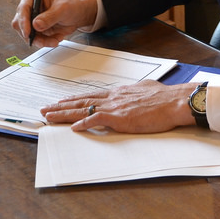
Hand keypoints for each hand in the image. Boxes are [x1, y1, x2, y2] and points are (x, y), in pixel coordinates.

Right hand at [11, 0, 96, 46]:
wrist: (78, 14)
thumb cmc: (71, 5)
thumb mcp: (63, 8)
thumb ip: (50, 17)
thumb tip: (36, 25)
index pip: (23, 8)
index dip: (23, 21)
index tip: (28, 33)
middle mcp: (30, 7)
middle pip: (20, 23)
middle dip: (31, 34)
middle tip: (42, 41)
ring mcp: (32, 19)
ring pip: (27, 34)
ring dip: (40, 40)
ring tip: (55, 40)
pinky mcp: (37, 29)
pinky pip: (36, 39)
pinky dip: (45, 42)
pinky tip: (56, 39)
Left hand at [42, 80, 196, 132]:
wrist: (174, 101)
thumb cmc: (165, 97)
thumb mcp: (146, 90)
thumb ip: (136, 93)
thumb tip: (137, 94)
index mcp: (119, 92)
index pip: (91, 95)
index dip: (75, 98)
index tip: (62, 101)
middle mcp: (113, 97)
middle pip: (81, 100)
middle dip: (61, 106)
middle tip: (45, 109)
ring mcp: (115, 106)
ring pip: (83, 108)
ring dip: (64, 114)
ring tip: (49, 116)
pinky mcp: (119, 117)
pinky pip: (96, 119)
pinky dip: (84, 123)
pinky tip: (73, 127)